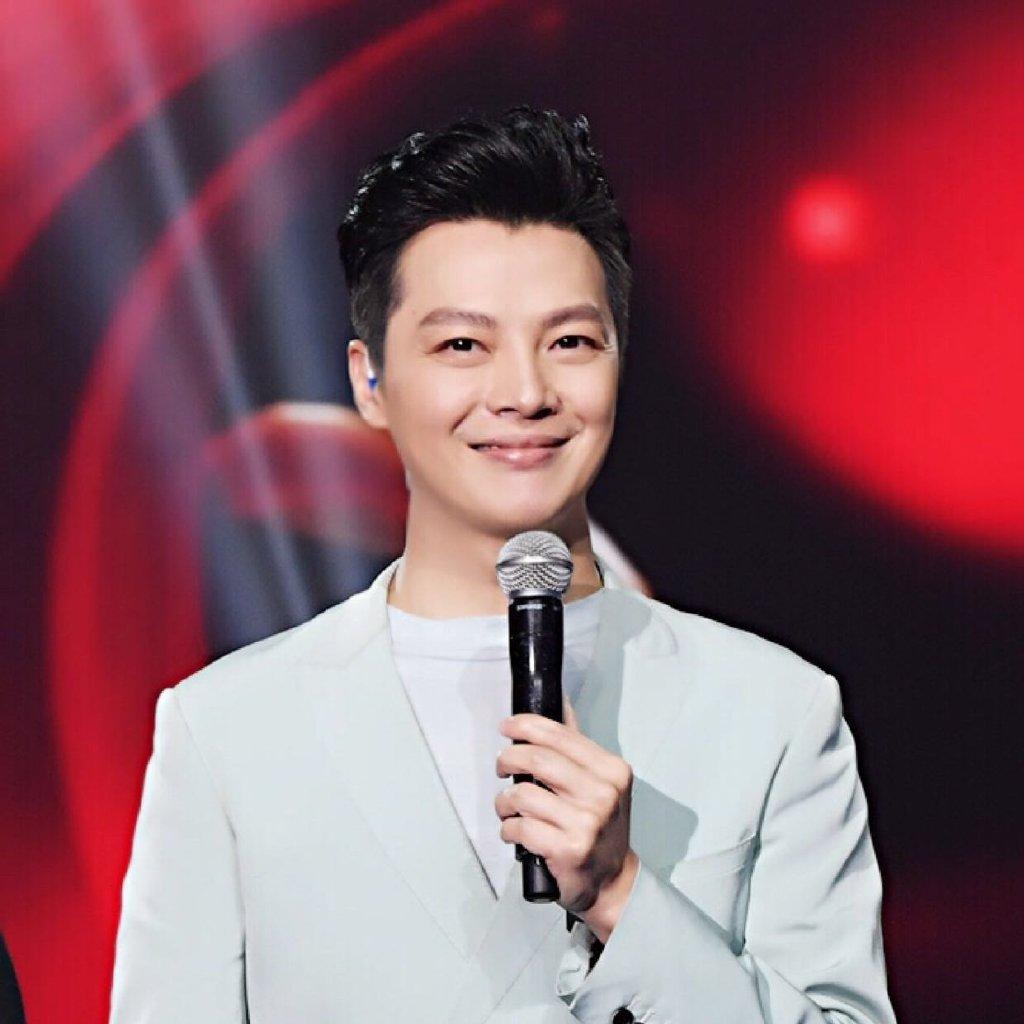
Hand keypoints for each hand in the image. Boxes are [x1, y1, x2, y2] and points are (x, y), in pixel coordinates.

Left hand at [495, 696, 639, 942]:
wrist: (612, 881)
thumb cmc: (600, 829)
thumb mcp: (601, 781)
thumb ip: (577, 744)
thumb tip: (560, 702)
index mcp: (611, 770)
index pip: (560, 735)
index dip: (526, 725)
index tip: (507, 726)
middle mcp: (602, 795)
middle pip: (538, 760)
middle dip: (509, 759)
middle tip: (502, 766)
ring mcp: (586, 824)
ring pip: (523, 795)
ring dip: (505, 801)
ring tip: (508, 807)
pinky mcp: (566, 850)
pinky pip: (520, 827)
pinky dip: (509, 828)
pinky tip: (515, 830)